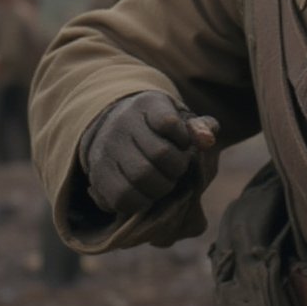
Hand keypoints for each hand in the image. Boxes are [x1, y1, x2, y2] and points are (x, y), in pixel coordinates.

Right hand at [79, 92, 218, 216]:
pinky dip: (142, 201)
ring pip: (141, 177)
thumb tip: (208, 141)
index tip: (182, 142)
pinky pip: (123, 197)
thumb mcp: (179, 118)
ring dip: (162, 186)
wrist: (114, 128)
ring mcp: (107, 149)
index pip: (169, 122)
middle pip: (160, 154)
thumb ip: (199, 127)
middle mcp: (122, 124)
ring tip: (164, 181)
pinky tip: (147, 193)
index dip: (184, 139)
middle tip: (177, 168)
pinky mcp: (98, 175)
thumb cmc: (157, 127)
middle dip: (177, 167)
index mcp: (146, 104)